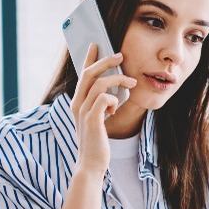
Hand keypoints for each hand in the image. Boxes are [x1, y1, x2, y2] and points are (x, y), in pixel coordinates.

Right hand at [70, 43, 136, 175]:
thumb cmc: (97, 142)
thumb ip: (101, 104)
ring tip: (131, 83)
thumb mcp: (98, 119)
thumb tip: (113, 90)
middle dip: (105, 61)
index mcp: (77, 102)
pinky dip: (113, 100)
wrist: (91, 164)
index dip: (89, 58)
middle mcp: (77, 104)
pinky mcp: (92, 119)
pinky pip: (104, 98)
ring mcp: (83, 111)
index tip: (96, 44)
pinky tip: (115, 110)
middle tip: (120, 55)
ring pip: (99, 84)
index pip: (82, 74)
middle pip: (89, 73)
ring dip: (118, 80)